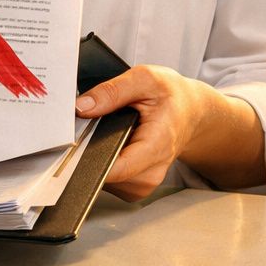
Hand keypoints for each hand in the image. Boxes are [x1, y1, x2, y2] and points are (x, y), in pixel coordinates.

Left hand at [75, 65, 205, 201]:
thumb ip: (113, 91)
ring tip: (109, 134)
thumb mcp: (146, 79)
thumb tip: (82, 107)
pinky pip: (110, 182)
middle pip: (106, 176)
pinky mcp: (137, 187)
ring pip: (104, 181)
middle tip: (94, 127)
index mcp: (157, 145)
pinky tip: (113, 145)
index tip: (74, 144)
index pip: (117, 169)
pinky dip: (105, 163)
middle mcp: (152, 172)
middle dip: (91, 153)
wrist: (191, 112)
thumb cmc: (172, 96)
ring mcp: (145, 183)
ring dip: (98, 158)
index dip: (90, 159)